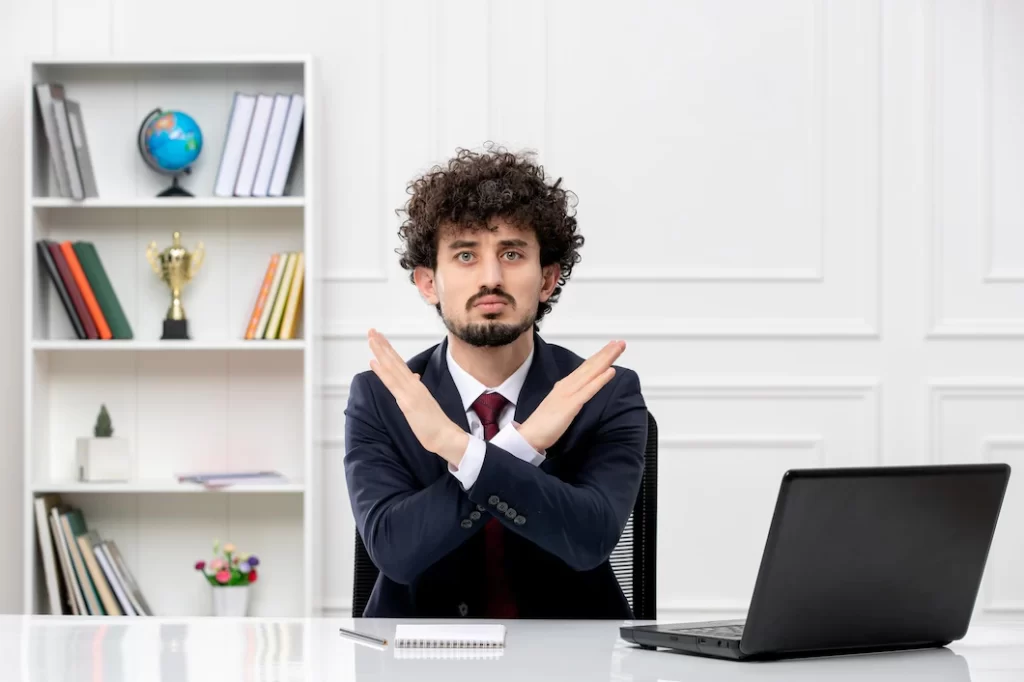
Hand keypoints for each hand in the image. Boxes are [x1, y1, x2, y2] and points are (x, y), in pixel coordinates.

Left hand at [367, 329, 468, 464]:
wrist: (446, 436)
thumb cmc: (435, 423)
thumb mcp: (424, 402)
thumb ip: (417, 388)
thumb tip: (413, 376)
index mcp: (416, 385)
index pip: (400, 364)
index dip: (389, 350)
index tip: (380, 338)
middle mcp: (413, 384)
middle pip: (395, 361)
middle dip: (382, 345)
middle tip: (372, 330)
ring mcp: (410, 392)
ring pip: (393, 368)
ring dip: (381, 352)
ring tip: (372, 338)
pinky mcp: (408, 402)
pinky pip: (392, 384)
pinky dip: (382, 372)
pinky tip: (374, 362)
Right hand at [517, 340, 625, 451]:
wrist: (530, 434)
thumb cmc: (544, 423)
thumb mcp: (559, 405)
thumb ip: (569, 397)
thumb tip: (579, 392)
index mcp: (565, 385)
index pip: (585, 368)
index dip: (599, 357)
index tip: (611, 347)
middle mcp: (567, 385)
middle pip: (590, 366)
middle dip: (606, 353)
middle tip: (620, 342)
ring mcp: (569, 393)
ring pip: (591, 373)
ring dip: (606, 359)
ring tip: (618, 348)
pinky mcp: (571, 405)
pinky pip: (589, 390)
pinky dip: (600, 380)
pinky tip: (611, 371)